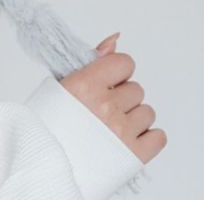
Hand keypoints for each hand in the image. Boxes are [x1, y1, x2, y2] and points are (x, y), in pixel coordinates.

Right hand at [59, 33, 167, 163]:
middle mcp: (106, 105)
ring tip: (113, 128)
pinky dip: (147, 139)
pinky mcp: (134, 155)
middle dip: (123, 98)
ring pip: (148, 112)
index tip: (107, 84)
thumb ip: (94, 61)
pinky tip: (127, 140)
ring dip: (134, 119)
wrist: (45, 164)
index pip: (125, 64)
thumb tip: (116, 39)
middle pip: (136, 90)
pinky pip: (158, 137)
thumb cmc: (51, 124)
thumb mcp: (64, 84)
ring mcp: (122, 131)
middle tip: (104, 111)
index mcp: (86, 84)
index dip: (117, 73)